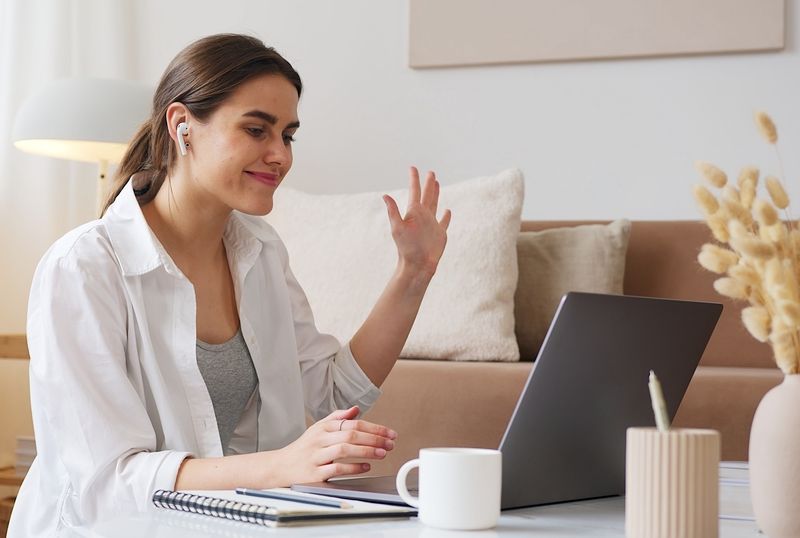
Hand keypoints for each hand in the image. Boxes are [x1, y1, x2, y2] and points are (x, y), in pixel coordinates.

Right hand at [272, 406, 396, 483]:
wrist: (279, 467)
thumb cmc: (303, 448)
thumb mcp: (318, 429)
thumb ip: (337, 418)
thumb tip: (356, 409)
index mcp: (323, 427)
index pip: (353, 423)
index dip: (374, 427)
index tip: (389, 433)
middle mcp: (319, 439)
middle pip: (351, 434)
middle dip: (374, 438)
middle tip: (390, 443)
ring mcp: (316, 456)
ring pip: (344, 449)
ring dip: (367, 451)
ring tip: (382, 453)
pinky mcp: (314, 473)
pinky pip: (336, 468)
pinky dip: (353, 468)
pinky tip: (366, 467)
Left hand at [383, 167, 451, 278]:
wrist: (417, 264)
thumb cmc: (406, 247)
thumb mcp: (398, 227)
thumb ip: (393, 211)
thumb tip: (384, 196)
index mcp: (413, 212)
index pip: (414, 192)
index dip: (414, 179)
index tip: (413, 168)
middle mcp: (423, 216)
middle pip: (426, 195)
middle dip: (428, 184)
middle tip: (430, 172)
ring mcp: (431, 224)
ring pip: (435, 204)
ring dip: (436, 193)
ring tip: (437, 184)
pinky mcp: (439, 233)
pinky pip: (444, 222)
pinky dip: (446, 216)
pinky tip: (447, 210)